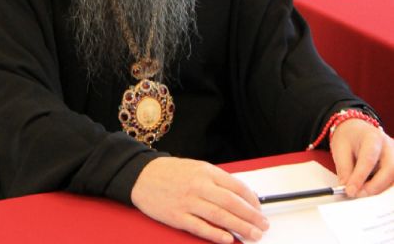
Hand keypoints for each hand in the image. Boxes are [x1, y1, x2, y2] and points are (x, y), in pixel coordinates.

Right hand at [130, 156, 268, 242]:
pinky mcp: (177, 216)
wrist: (142, 175)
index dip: (251, 199)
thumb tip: (239, 195)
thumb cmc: (170, 172)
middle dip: (251, 216)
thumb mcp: (196, 168)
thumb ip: (216, 180)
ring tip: (253, 235)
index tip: (259, 209)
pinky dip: (216, 234)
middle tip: (263, 226)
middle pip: (232, 203)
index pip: (236, 186)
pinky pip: (200, 227)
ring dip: (240, 227)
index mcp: (205, 171)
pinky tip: (228, 239)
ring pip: (220, 216)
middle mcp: (199, 185)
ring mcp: (188, 202)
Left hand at [330, 118, 393, 196]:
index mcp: (372, 137)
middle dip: (374, 186)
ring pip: (393, 178)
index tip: (350, 191)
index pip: (369, 159)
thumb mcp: (340, 149)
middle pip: (389, 170)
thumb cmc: (349, 138)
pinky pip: (392, 181)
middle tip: (358, 195)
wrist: (356, 131)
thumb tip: (349, 191)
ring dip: (379, 189)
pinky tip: (371, 191)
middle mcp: (388, 146)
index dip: (360, 177)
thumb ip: (345, 170)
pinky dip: (383, 189)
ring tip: (363, 193)